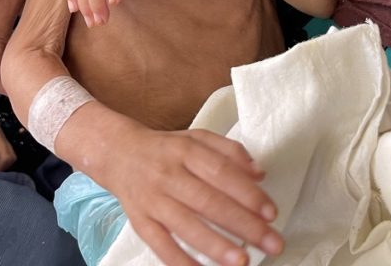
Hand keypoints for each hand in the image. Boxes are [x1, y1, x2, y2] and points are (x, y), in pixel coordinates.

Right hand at [96, 124, 282, 265]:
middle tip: (272, 243)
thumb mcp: (197, 138)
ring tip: (242, 261)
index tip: (271, 212)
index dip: (247, 193)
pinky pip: (161, 246)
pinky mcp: (140, 221)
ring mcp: (153, 200)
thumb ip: (230, 151)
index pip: (220, 171)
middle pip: (208, 201)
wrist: (119, 153)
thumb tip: (259, 173)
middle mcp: (168, 174)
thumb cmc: (167, 149)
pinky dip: (181, 262)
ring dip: (215, 246)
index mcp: (186, 150)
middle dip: (243, 224)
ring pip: (185, 225)